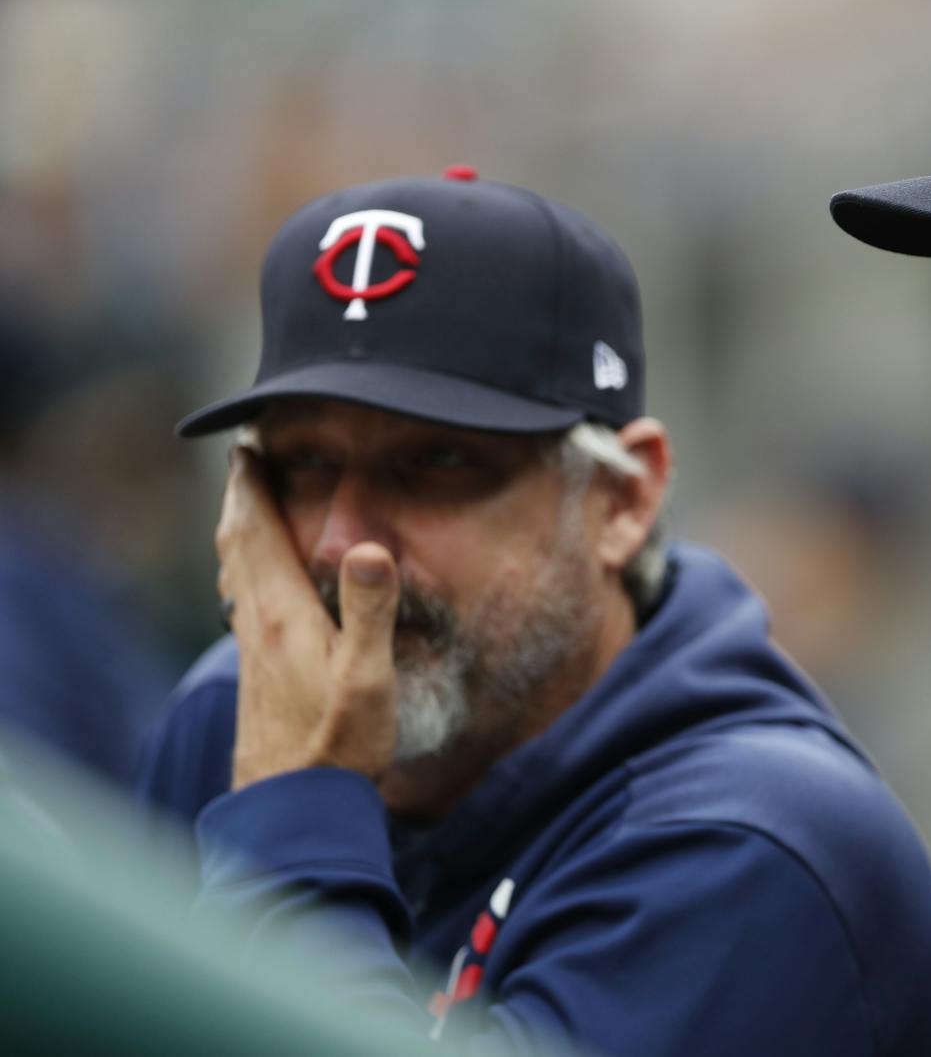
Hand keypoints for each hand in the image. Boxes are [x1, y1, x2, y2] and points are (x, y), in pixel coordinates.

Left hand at [216, 447, 400, 788]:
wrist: (295, 809)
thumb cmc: (338, 746)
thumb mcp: (368, 677)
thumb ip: (370, 610)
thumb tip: (366, 546)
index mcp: (283, 615)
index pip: (256, 533)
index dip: (249, 487)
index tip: (248, 445)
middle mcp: (258, 627)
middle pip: (236, 547)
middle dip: (239, 500)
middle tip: (244, 463)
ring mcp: (253, 653)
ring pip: (234, 576)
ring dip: (238, 534)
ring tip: (246, 510)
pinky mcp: (258, 677)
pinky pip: (243, 603)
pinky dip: (245, 572)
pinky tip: (257, 588)